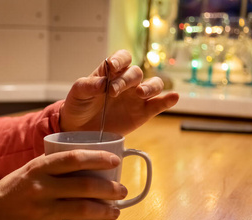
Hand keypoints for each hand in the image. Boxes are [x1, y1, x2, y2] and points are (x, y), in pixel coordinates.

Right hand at [0, 150, 124, 219]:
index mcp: (38, 169)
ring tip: (116, 211)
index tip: (115, 161)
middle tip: (122, 191)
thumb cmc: (11, 190)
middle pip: (84, 186)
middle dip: (110, 189)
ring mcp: (43, 212)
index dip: (98, 158)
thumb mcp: (28, 170)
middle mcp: (42, 189)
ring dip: (105, 211)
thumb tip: (84, 159)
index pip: (73, 159)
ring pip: (83, 211)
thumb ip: (51, 165)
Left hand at [60, 49, 179, 135]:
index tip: (112, 66)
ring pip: (154, 85)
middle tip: (113, 92)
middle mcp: (127, 82)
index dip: (120, 59)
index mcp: (111, 72)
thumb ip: (87, 85)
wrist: (79, 129)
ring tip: (140, 93)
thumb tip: (101, 83)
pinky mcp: (143, 113)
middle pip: (136, 73)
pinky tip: (173, 97)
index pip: (122, 58)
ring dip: (150, 86)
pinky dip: (167, 100)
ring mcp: (137, 98)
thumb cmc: (78, 106)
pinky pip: (158, 104)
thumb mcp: (77, 93)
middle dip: (126, 80)